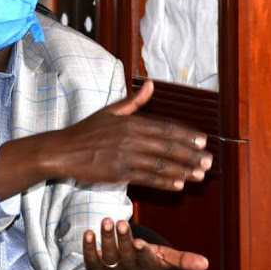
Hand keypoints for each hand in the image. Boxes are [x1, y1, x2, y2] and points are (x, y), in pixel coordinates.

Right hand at [47, 80, 211, 189]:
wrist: (62, 151)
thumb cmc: (85, 131)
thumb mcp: (109, 111)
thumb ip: (133, 101)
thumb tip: (150, 85)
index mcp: (130, 122)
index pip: (166, 128)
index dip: (187, 135)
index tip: (203, 141)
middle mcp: (130, 139)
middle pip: (168, 147)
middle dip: (191, 155)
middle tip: (209, 162)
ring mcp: (125, 157)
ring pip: (161, 164)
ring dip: (183, 170)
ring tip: (199, 175)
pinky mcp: (118, 173)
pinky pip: (147, 179)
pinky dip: (164, 182)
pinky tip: (178, 184)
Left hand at [83, 218, 208, 269]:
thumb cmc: (144, 264)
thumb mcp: (163, 261)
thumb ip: (182, 260)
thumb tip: (207, 264)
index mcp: (144, 264)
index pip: (144, 259)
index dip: (141, 252)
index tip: (139, 243)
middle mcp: (127, 267)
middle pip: (124, 254)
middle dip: (122, 239)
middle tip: (120, 222)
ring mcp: (109, 268)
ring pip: (107, 254)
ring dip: (105, 238)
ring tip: (105, 220)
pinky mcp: (94, 267)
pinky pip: (90, 258)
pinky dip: (88, 246)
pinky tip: (88, 233)